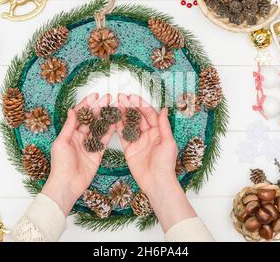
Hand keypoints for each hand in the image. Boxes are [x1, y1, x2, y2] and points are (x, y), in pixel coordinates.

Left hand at [42, 93, 114, 214]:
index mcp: (70, 133)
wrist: (67, 184)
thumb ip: (69, 126)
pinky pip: (105, 140)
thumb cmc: (60, 164)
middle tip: (109, 98)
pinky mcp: (97, 153)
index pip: (80, 115)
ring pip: (100, 128)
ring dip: (107, 117)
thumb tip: (73, 110)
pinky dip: (110, 131)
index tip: (95, 96)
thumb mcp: (62, 142)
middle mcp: (80, 137)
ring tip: (115, 107)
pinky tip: (116, 123)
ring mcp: (90, 145)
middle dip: (100, 108)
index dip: (87, 104)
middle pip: (92, 119)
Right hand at [117, 94, 196, 230]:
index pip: (149, 114)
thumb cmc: (165, 163)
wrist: (157, 182)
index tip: (132, 97)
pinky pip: (122, 136)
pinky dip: (117, 127)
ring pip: (129, 124)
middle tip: (120, 98)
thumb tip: (164, 109)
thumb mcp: (167, 142)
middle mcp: (148, 134)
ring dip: (122, 114)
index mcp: (158, 131)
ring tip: (114, 105)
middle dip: (129, 106)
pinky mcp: (129, 149)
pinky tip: (112, 119)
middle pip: (137, 117)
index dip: (140, 105)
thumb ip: (163, 125)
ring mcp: (138, 141)